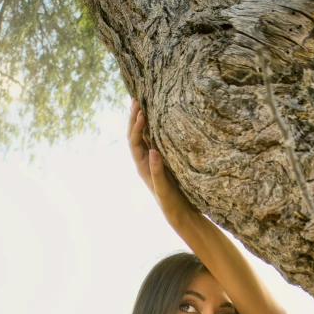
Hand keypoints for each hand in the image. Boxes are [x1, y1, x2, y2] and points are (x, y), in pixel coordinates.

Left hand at [127, 97, 198, 225]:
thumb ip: (157, 171)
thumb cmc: (171, 203)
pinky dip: (153, 128)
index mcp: (142, 167)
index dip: (136, 127)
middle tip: (135, 100)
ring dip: (141, 121)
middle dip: (134, 118)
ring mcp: (153, 161)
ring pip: (144, 137)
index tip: (141, 113)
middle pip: (135, 136)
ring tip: (141, 104)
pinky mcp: (162, 162)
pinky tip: (157, 120)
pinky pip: (154, 141)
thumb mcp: (164, 189)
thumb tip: (153, 151)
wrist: (179, 213)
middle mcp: (145, 161)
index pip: (134, 142)